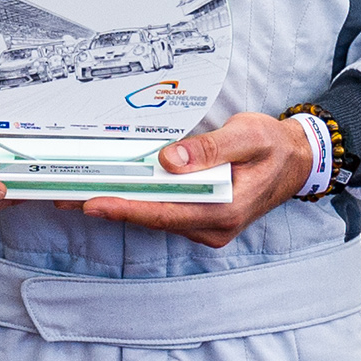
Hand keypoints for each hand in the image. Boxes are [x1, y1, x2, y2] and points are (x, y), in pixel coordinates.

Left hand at [85, 111, 313, 245]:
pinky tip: (110, 190)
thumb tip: (171, 160)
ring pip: (154, 216)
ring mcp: (207, 224)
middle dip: (109, 206)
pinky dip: (136, 201)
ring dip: (118, 204)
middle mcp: (214, 224)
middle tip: (64, 195)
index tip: (92, 202)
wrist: (296, 160)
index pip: (165, 212)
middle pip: (152, 217)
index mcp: (226, 210)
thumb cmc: (273, 146)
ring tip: (75, 192)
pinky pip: (162, 211)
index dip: (126, 208)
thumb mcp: (248, 135)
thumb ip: (211, 148)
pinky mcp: (200, 217)